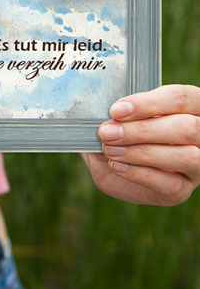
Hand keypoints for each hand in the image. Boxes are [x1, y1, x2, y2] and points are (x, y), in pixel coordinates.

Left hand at [83, 85, 199, 205]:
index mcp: (190, 107)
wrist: (109, 162)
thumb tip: (98, 105)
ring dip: (141, 152)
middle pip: (187, 128)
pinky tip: (115, 165)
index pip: (182, 98)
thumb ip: (115, 111)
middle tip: (106, 132)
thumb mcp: (114, 118)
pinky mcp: (181, 190)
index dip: (149, 103)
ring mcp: (196, 166)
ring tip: (109, 149)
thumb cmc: (116, 131)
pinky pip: (169, 183)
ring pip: (186, 157)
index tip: (116, 110)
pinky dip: (138, 173)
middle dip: (142, 130)